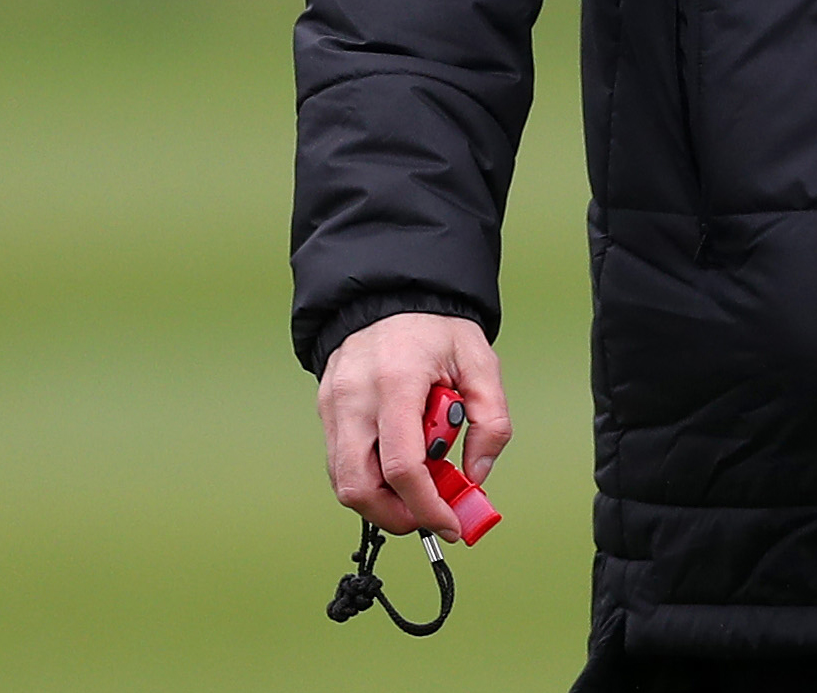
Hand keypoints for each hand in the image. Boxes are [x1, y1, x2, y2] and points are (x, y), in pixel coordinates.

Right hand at [318, 309, 510, 535]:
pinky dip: (368, 478)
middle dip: (395, 516)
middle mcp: (355, 397)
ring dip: (381, 501)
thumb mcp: (480, 363)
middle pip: (358, 486)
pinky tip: (396, 466)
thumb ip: (490, 422)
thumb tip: (475, 477)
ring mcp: (334, 404)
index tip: (449, 523)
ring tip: (417, 487)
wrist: (392, 293)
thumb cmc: (435, 328)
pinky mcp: (325, 409)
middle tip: (428, 516)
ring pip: (344, 482)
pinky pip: (340, 462)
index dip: (426, 506)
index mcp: (397, 382)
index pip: (403, 466)